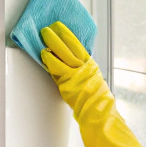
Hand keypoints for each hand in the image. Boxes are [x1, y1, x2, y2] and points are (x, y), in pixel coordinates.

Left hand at [37, 21, 145, 146]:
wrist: (102, 119)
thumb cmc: (99, 108)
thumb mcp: (95, 88)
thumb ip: (86, 78)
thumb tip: (78, 74)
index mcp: (91, 69)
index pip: (79, 48)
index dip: (70, 37)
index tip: (62, 27)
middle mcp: (86, 70)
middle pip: (70, 48)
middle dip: (59, 37)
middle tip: (49, 27)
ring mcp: (78, 76)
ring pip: (63, 56)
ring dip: (52, 45)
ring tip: (43, 36)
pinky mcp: (70, 85)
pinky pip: (58, 69)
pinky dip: (51, 61)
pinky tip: (44, 55)